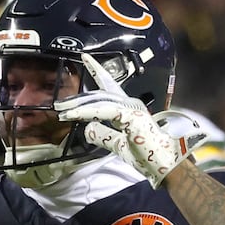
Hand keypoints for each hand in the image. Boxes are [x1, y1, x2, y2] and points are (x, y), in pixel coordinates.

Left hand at [54, 53, 205, 187]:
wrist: (165, 166)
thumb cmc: (146, 156)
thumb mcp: (117, 145)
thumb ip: (103, 136)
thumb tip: (87, 129)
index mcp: (128, 109)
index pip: (109, 87)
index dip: (97, 71)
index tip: (84, 58)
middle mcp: (131, 104)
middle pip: (100, 94)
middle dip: (77, 100)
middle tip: (59, 105)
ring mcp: (133, 109)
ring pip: (100, 101)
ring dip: (79, 107)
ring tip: (62, 112)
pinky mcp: (133, 117)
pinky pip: (105, 111)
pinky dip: (88, 112)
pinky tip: (75, 115)